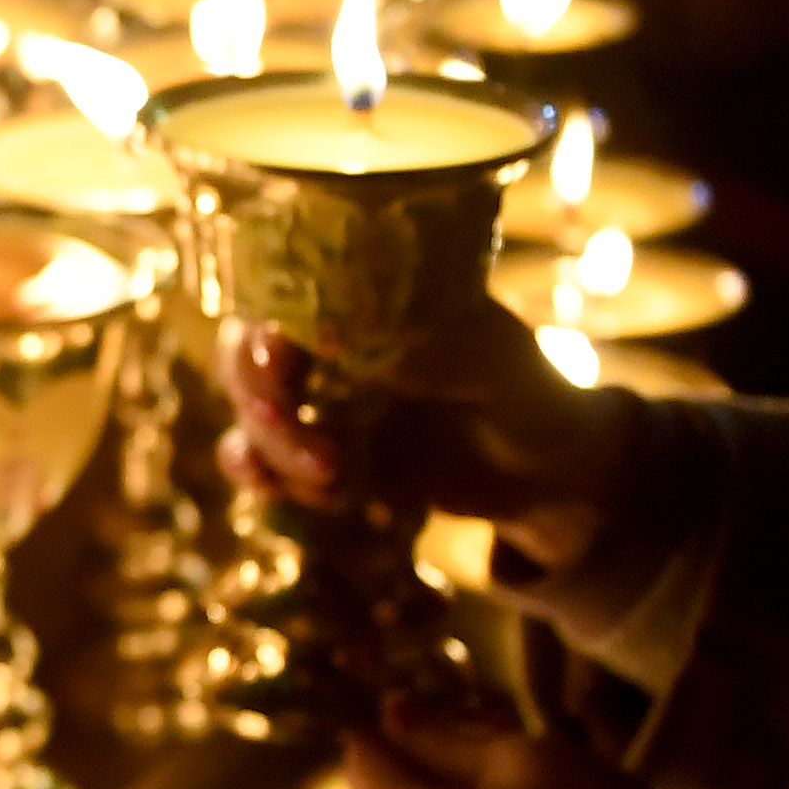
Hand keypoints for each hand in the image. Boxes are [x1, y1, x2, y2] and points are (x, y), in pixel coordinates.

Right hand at [218, 301, 638, 573]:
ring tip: (337, 483)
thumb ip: (442, 348)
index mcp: (368, 296)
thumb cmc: (528, 394)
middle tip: (304, 439)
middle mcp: (330, 340)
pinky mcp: (317, 457)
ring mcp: (318, 400)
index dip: (264, 325)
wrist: (543, 475)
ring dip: (273, 453)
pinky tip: (327, 498)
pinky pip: (265, 467)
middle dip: (259, 400)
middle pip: (246, 353)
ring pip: (251, 417)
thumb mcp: (500, 363)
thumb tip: (366, 341)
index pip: (283, 291)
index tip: (282, 365)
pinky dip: (277, 485)